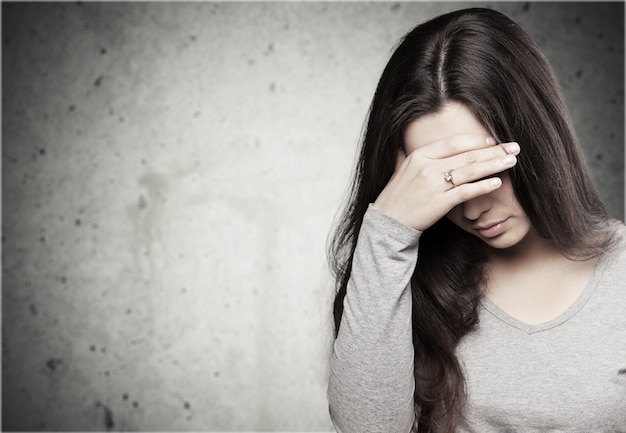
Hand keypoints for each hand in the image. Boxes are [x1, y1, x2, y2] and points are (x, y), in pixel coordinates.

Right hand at [372, 135, 519, 230]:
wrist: (387, 222)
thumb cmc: (396, 197)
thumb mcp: (401, 169)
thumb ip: (410, 156)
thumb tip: (408, 144)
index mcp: (419, 155)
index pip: (454, 142)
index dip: (476, 141)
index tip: (493, 141)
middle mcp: (427, 167)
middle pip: (466, 155)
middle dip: (493, 150)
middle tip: (513, 148)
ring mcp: (433, 185)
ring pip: (470, 171)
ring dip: (493, 165)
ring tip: (511, 161)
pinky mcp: (439, 203)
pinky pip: (465, 192)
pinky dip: (482, 186)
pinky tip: (497, 182)